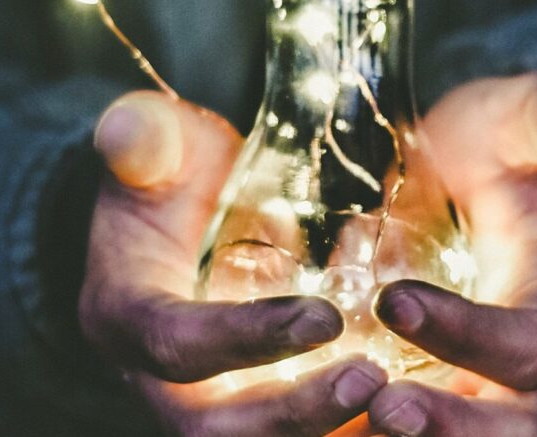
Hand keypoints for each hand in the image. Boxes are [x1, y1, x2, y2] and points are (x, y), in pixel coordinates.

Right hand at [79, 91, 387, 435]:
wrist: (176, 223)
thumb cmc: (170, 179)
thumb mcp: (156, 147)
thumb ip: (144, 138)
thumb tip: (126, 130)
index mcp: (125, 316)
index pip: (176, 344)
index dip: (246, 338)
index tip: (324, 318)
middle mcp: (159, 380)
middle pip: (216, 428)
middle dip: (294, 415)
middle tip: (371, 379)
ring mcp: (208, 405)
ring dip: (327, 432)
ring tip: (401, 405)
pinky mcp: (253, 412)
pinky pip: (301, 436)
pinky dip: (349, 432)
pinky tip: (410, 416)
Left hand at [367, 74, 536, 435]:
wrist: (460, 171)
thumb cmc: (496, 144)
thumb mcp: (518, 118)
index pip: (530, 343)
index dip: (469, 335)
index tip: (394, 300)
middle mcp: (518, 358)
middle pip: (509, 429)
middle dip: (450, 429)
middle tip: (381, 409)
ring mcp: (470, 380)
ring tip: (336, 424)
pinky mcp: (422, 384)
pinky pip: (394, 422)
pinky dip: (352, 426)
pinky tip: (301, 417)